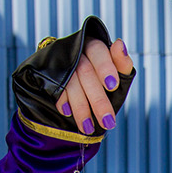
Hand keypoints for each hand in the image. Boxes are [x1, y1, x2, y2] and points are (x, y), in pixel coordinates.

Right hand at [12, 16, 135, 140]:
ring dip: (81, 107)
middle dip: (98, 100)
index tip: (113, 85)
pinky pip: (55, 88)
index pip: (98, 52)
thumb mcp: (117, 71)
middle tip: (107, 121)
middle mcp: (76, 51)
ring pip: (70, 83)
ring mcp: (61, 62)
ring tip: (89, 127)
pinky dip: (62, 101)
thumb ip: (122, 63)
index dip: (105, 67)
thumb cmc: (102, 77)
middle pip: (86, 73)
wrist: (77, 81)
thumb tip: (120, 45)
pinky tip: (68, 113)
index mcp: (94, 46)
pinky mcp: (49, 74)